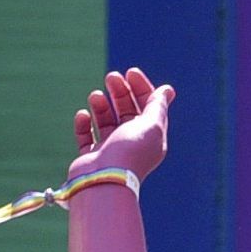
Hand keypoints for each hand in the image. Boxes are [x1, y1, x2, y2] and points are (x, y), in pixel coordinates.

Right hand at [70, 68, 172, 183]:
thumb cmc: (130, 151)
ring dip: (101, 106)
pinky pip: (86, 137)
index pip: (148, 108)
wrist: (105, 180)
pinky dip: (84, 124)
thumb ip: (157, 106)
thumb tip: (167, 90)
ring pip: (106, 123)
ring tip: (95, 95)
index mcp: (150, 138)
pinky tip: (83, 114)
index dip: (141, 88)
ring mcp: (110, 151)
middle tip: (111, 77)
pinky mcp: (91, 157)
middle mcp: (131, 144)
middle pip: (127, 112)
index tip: (130, 72)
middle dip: (120, 92)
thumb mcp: (150, 125)